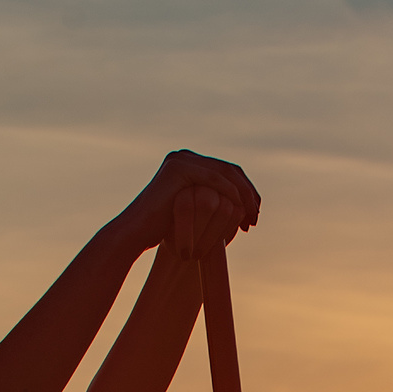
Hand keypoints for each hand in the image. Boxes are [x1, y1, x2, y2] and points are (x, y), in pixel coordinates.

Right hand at [115, 149, 258, 254]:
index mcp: (189, 164)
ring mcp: (181, 160)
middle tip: (256, 218)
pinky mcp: (179, 168)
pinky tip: (239, 211)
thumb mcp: (195, 214)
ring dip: (244, 196)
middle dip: (248, 194)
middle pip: (229, 170)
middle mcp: (185, 157)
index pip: (227, 172)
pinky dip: (231, 194)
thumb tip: (238, 208)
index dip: (246, 192)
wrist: (136, 233)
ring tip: (250, 219)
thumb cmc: (163, 230)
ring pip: (225, 173)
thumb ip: (212, 203)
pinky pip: (214, 179)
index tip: (254, 215)